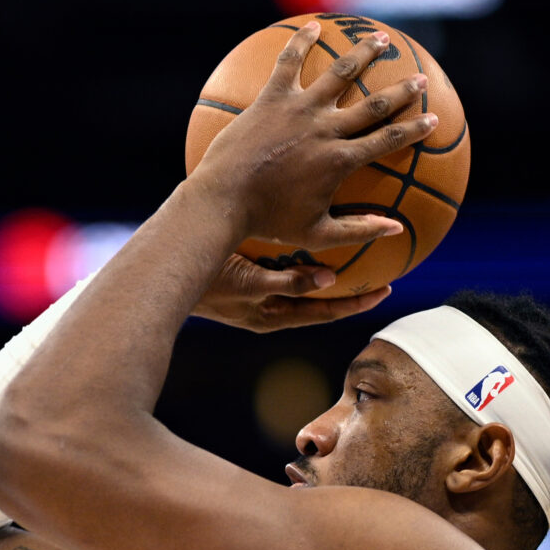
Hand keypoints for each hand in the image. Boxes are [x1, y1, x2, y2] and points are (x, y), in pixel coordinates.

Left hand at [189, 21, 437, 250]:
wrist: (223, 201)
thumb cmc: (268, 223)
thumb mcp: (317, 234)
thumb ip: (359, 230)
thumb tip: (396, 229)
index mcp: (339, 161)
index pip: (387, 141)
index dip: (414, 129)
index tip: (433, 120)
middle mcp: (325, 129)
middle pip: (373, 104)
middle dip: (401, 90)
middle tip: (420, 78)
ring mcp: (299, 109)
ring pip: (340, 74)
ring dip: (364, 54)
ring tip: (380, 40)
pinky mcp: (271, 98)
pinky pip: (289, 62)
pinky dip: (302, 42)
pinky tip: (314, 26)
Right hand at [192, 253, 392, 332]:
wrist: (164, 276)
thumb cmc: (204, 279)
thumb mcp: (247, 284)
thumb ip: (287, 283)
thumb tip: (329, 280)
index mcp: (273, 316)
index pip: (325, 314)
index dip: (357, 303)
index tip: (385, 290)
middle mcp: (270, 308)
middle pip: (322, 302)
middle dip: (353, 290)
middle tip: (385, 273)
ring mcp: (259, 295)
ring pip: (305, 285)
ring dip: (331, 272)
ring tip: (357, 253)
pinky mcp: (247, 278)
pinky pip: (284, 268)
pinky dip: (303, 256)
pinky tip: (311, 233)